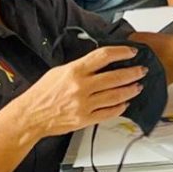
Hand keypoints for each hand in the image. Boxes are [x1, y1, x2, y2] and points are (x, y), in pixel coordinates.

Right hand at [13, 46, 146, 140]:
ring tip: (138, 86)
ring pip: (116, 96)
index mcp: (74, 71)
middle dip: (133, 73)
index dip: (121, 52)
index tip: (131, 52)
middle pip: (115, 77)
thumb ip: (81, 67)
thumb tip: (101, 62)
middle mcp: (81, 87)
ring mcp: (84, 105)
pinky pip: (108, 113)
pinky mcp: (85, 119)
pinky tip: (125, 103)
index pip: (104, 56)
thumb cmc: (42, 93)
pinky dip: (120, 108)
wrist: (30, 115)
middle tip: (142, 70)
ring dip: (130, 90)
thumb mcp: (60, 71)